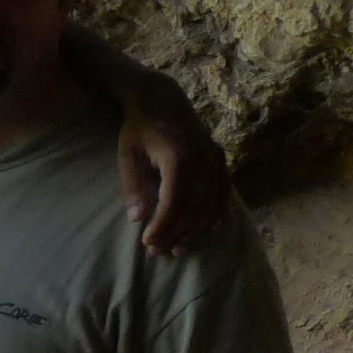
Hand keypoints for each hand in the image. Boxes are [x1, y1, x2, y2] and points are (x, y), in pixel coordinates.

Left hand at [117, 79, 230, 257]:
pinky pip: (224, 193)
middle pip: (194, 207)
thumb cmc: (139, 129)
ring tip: (178, 248)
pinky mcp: (220, 159)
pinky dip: (217, 214)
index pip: (174, 202)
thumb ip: (133, 187)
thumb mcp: (128, 156)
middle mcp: (203, 159)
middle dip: (176, 233)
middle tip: (159, 252)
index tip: (148, 243)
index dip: (163, 226)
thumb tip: (137, 219)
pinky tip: (207, 231)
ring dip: (196, 230)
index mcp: (179, 158)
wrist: (162, 100)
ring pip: (212, 204)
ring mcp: (215, 159)